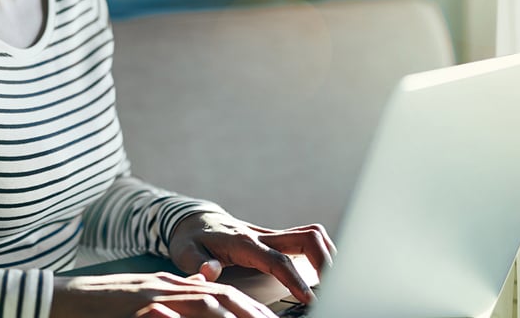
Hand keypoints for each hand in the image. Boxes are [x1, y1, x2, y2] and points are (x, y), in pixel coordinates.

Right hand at [50, 272, 278, 317]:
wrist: (57, 299)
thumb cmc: (98, 308)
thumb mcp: (143, 299)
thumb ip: (172, 295)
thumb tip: (199, 290)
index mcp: (170, 286)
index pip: (219, 293)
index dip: (248, 307)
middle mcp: (166, 286)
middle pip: (221, 294)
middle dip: (252, 311)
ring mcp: (152, 294)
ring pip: (205, 301)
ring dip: (235, 314)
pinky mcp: (137, 305)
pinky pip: (175, 312)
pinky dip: (199, 317)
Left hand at [167, 212, 336, 304]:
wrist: (193, 221)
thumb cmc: (191, 240)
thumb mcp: (185, 253)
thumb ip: (198, 262)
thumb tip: (209, 271)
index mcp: (243, 243)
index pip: (277, 260)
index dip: (295, 280)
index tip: (309, 299)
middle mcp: (262, 235)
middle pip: (306, 238)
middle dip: (325, 261)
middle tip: (333, 288)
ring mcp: (271, 235)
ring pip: (311, 234)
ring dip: (327, 254)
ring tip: (333, 281)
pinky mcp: (276, 238)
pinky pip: (306, 238)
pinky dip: (320, 252)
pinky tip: (323, 272)